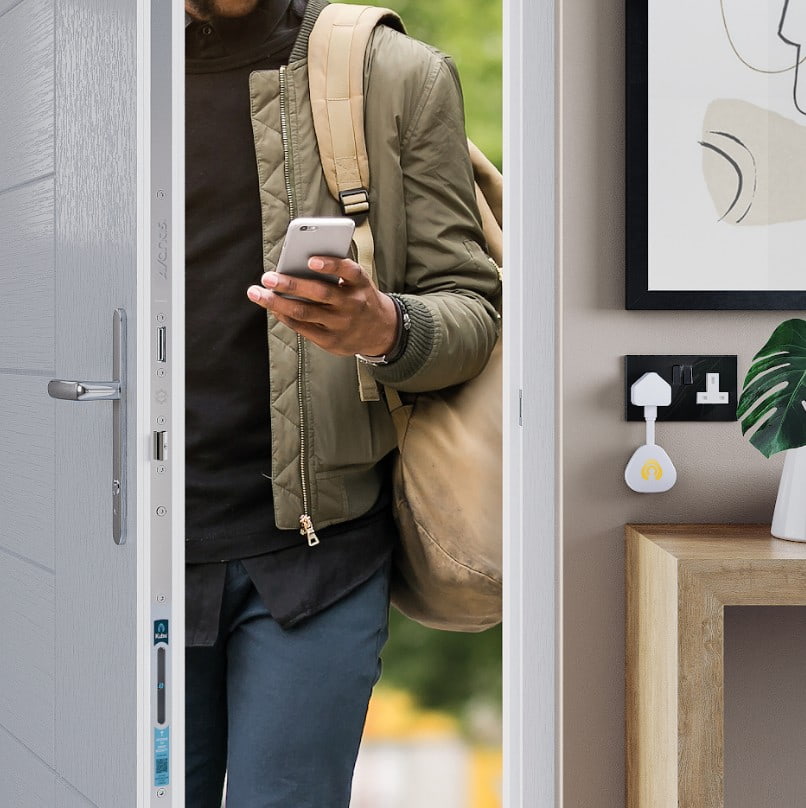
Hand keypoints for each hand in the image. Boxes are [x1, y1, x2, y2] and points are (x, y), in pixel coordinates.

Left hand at [246, 256, 398, 356]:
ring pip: (305, 312)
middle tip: (268, 277)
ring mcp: (341, 324)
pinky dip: (285, 316)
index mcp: (360, 284)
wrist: (380, 331)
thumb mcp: (357, 282)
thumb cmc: (359, 297)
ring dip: (277, 302)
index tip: (310, 259)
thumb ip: (335, 273)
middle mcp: (352, 304)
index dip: (330, 265)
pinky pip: (303, 328)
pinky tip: (273, 308)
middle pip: (319, 293)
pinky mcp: (331, 341)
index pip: (348, 271)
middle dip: (291, 284)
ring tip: (258, 293)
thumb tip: (295, 266)